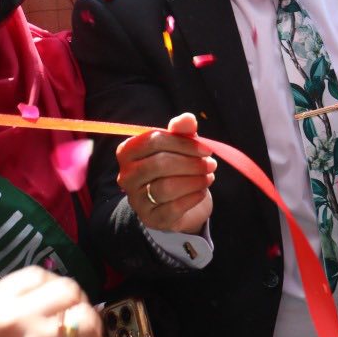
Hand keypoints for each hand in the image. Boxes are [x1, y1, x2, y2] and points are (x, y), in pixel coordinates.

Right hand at [115, 112, 214, 232]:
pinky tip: (202, 192)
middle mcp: (126, 176)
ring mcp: (136, 199)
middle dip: (191, 164)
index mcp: (128, 152)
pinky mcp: (151, 218)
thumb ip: (182, 131)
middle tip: (211, 165)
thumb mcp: (180, 146)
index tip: (206, 149)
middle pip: (159, 164)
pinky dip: (193, 198)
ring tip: (209, 177)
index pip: (153, 141)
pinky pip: (173, 208)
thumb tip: (187, 118)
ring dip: (194, 181)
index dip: (184, 143)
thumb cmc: (177, 167)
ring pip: (165, 188)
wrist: (177, 203)